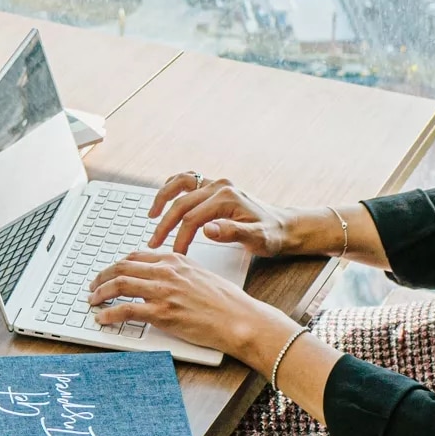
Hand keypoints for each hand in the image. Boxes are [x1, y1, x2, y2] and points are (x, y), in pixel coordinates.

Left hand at [88, 249, 263, 357]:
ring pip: (119, 284)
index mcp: (176, 260)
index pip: (136, 256)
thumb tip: (161, 279)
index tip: (109, 273)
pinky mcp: (162, 313)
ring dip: (100, 292)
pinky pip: (126, 309)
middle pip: (122, 266)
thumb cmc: (226, 302)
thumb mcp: (201, 275)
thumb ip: (179, 273)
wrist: (239, 319)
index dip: (117, 264)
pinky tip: (102, 317)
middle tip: (93, 286)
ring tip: (92, 300)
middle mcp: (166, 271)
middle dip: (102, 276)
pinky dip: (109, 313)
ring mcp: (163, 291)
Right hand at [146, 173, 293, 256]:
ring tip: (151, 215)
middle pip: (182, 202)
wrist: (283, 226)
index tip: (174, 255)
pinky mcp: (213, 186)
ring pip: (180, 184)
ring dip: (163, 198)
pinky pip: (187, 180)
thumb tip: (207, 229)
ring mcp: (215, 183)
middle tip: (155, 243)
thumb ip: (232, 233)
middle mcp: (219, 185)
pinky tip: (164, 200)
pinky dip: (172, 187)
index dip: (180, 237)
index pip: (193, 218)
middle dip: (166, 224)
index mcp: (227, 197)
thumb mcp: (257, 239)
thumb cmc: (271, 235)